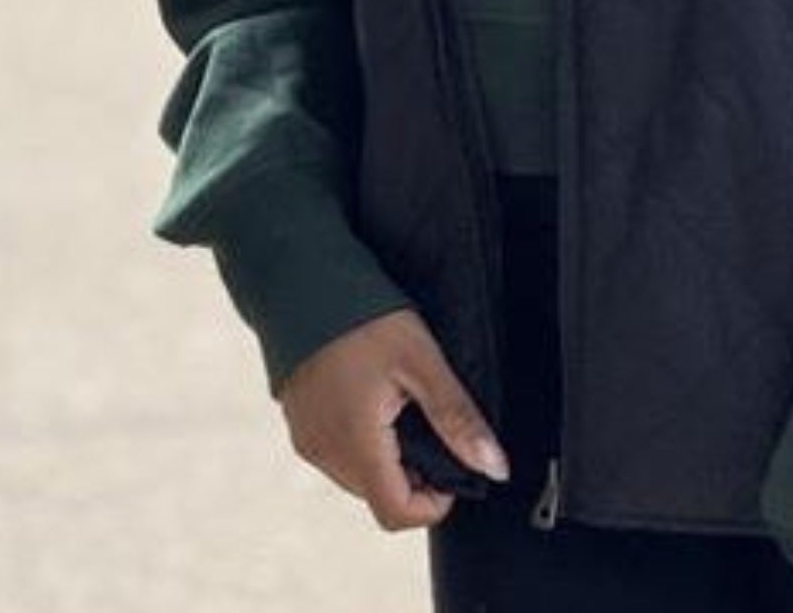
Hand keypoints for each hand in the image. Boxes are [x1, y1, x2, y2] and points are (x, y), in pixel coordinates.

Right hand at [276, 306, 511, 530]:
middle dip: (413, 476)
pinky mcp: (299, 424)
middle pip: (379, 495)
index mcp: (355, 444)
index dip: (434, 503)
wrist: (301, 279)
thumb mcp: (420, 361)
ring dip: (387, 458)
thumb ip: (456, 417)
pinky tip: (375, 399)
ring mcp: (307, 440)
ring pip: (358, 476)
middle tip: (431, 424)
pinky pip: (336, 453)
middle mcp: (324, 452)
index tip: (452, 467)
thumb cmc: (360, 315)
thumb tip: (493, 465)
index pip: (396, 513)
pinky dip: (362, 442)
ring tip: (402, 406)